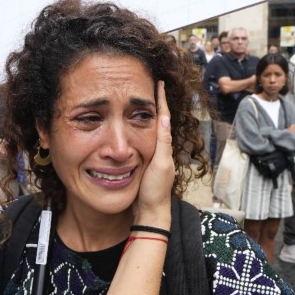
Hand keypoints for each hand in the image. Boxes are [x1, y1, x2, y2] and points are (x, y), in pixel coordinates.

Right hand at [133, 81, 173, 227]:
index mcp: (164, 146)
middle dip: (153, 102)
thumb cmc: (155, 190)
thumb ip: (163, 143)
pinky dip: (135, 128)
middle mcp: (159, 148)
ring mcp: (151, 155)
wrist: (149, 211)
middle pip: (156, 120)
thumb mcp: (161, 164)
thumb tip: (165, 117)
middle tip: (149, 84)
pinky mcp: (142, 162)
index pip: (163, 117)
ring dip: (144, 114)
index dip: (160, 100)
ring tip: (139, 99)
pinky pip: (138, 140)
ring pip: (147, 129)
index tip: (159, 83)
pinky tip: (130, 126)